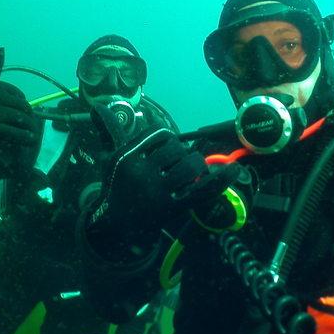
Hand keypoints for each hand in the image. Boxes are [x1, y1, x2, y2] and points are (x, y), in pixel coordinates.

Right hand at [0, 48, 39, 147]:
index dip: (19, 101)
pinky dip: (24, 136)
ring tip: (31, 130)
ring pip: (21, 118)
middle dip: (27, 114)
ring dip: (28, 125)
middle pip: (22, 105)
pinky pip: (15, 132)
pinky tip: (29, 138)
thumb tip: (0, 47)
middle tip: (29, 120)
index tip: (16, 108)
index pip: (16, 93)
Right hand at [88, 105, 227, 244]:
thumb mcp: (110, 159)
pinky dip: (220, 179)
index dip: (167, 138)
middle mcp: (140, 173)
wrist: (116, 227)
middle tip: (176, 163)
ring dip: (195, 165)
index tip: (165, 148)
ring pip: (189, 165)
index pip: (158, 133)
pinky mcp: (172, 208)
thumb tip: (99, 107)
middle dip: (181, 152)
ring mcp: (157, 192)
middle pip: (175, 148)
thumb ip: (111, 130)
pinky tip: (234, 170)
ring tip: (188, 172)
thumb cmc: (117, 186)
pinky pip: (201, 190)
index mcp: (126, 157)